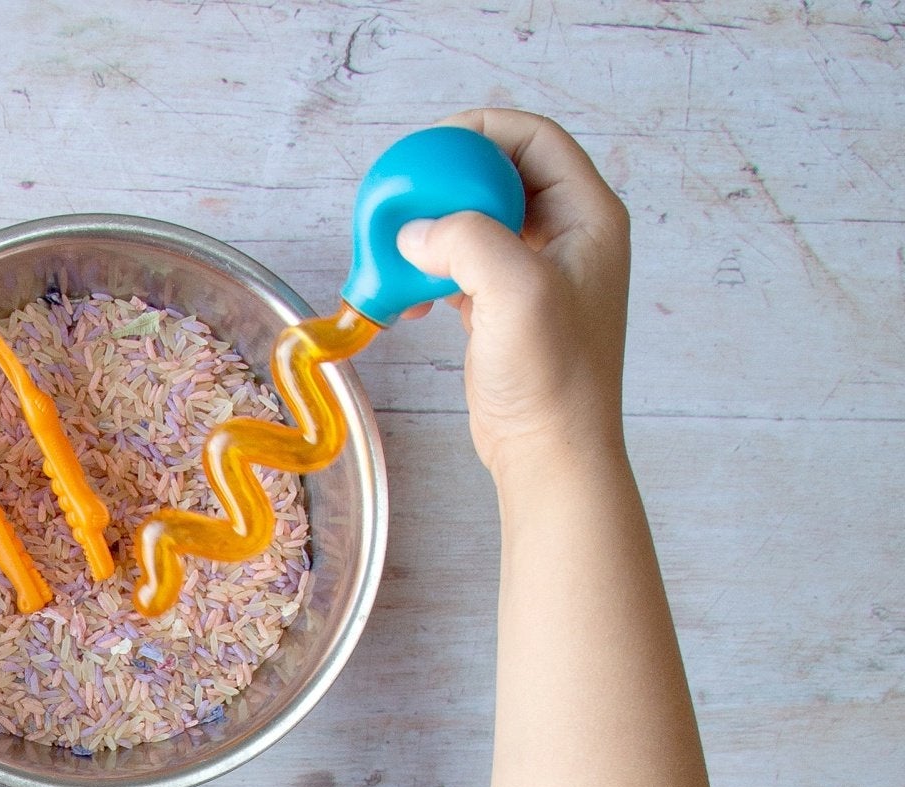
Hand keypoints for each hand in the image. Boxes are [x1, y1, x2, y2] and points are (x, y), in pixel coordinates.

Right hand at [394, 109, 630, 479]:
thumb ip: (467, 242)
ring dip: (434, 232)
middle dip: (448, 181)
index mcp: (589, 216)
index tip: (428, 146)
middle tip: (404, 195)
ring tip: (399, 253)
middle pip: (500, 177)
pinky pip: (463, 269)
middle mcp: (568, 236)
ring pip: (477, 224)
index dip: (481, 130)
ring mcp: (537, 274)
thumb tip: (416, 232)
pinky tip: (407, 300)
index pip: (534, 140)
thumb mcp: (516, 291)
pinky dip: (430, 274)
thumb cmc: (552, 378)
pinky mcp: (506, 310)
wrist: (551, 454)